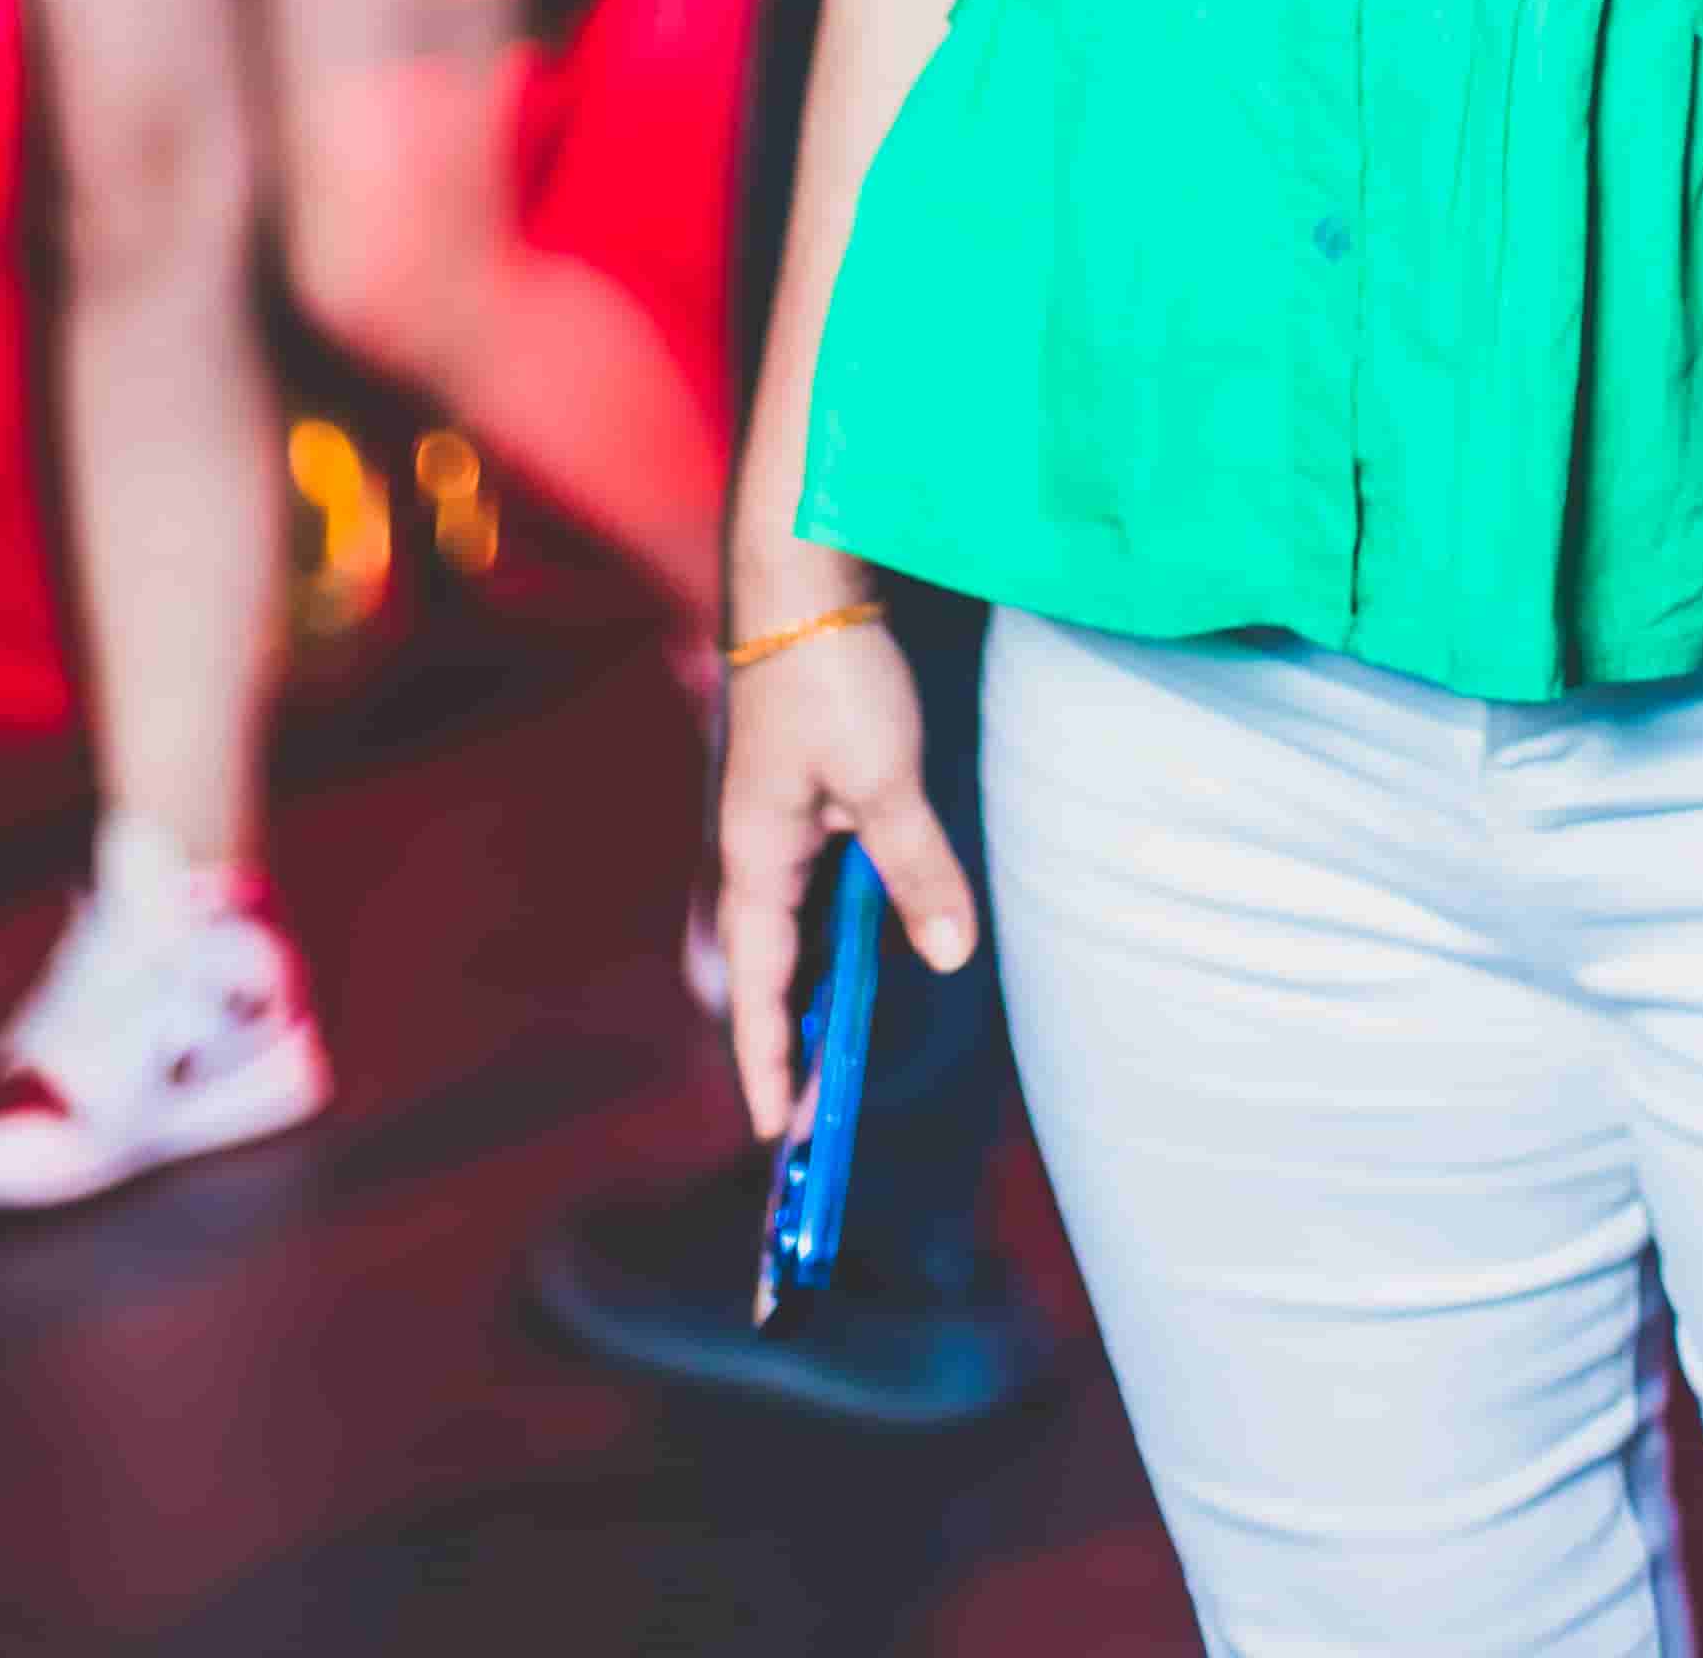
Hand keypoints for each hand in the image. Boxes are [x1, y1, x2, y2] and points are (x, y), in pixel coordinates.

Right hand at [715, 598, 978, 1145]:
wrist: (799, 571)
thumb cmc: (830, 672)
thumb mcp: (884, 780)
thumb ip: (917, 869)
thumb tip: (949, 953)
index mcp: (755, 858)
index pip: (760, 985)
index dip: (769, 1058)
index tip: (777, 1131)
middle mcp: (753, 846)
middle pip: (766, 963)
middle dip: (787, 1035)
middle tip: (818, 1104)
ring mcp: (773, 815)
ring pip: (789, 922)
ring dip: (811, 983)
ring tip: (841, 1040)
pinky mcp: (798, 783)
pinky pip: (809, 880)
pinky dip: (830, 926)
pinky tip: (865, 932)